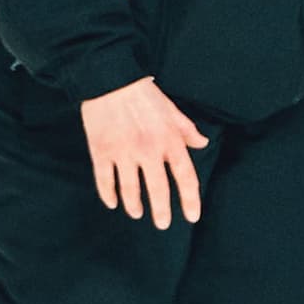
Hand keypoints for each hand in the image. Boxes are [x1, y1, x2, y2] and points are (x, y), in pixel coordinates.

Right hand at [81, 76, 206, 228]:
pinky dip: (108, 194)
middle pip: (158, 189)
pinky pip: (105, 180)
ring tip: (138, 213)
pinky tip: (113, 203)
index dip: (190, 199)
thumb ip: (187, 130)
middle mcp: (148, 149)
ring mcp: (123, 152)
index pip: (185, 176)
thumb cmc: (144, 94)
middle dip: (162, 211)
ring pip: (130, 189)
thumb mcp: (172, 110)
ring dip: (134, 205)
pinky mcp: (101, 151)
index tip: (192, 217)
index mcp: (169, 140)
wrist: (109, 79)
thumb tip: (202, 144)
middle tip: (163, 224)